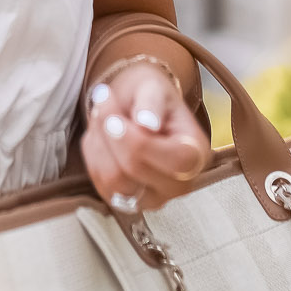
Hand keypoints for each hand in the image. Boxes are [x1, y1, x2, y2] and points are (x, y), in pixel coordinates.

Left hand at [80, 62, 209, 215]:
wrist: (139, 108)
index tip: (114, 117)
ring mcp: (154, 198)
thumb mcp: (154, 87)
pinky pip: (100, 184)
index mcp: (197, 154)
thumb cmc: (150, 97)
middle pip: (135, 172)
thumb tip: (147, 123)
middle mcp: (180, 185)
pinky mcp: (128, 203)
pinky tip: (100, 137)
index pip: (173, 161)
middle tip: (102, 103)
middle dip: (110, 136)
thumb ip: (152, 102)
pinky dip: (93, 156)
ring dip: (98, 145)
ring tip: (102, 117)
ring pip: (113, 181)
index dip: (137, 141)